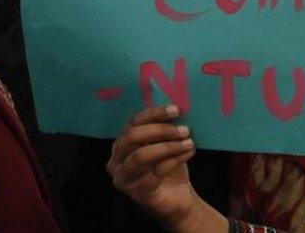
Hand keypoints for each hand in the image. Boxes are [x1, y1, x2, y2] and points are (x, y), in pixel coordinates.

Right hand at [106, 105, 216, 231]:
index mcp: (121, 145)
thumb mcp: (165, 144)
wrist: (177, 197)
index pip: (132, 123)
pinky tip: (189, 152)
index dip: (153, 114)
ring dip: (168, 146)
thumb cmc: (169, 167)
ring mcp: (124, 179)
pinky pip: (155, 172)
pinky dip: (175, 160)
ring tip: (189, 142)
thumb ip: (165, 129)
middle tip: (184, 129)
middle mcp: (116, 162)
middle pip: (132, 138)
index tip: (176, 110)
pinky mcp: (137, 193)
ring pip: (142, 156)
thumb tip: (178, 107)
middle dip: (160, 130)